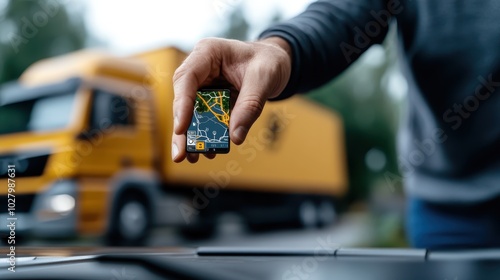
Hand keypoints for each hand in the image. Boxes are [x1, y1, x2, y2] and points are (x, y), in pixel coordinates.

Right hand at [172, 37, 291, 162]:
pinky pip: (205, 118)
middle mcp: (200, 69)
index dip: (181, 104)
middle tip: (180, 155)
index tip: (181, 129)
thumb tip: (235, 137)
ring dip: (192, 136)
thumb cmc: (269, 61)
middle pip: (183, 100)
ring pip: (191, 112)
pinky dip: (206, 134)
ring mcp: (203, 85)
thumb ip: (249, 106)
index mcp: (207, 53)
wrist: (277, 62)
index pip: (186, 78)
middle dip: (182, 129)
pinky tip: (209, 150)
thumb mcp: (264, 80)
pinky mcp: (211, 99)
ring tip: (192, 158)